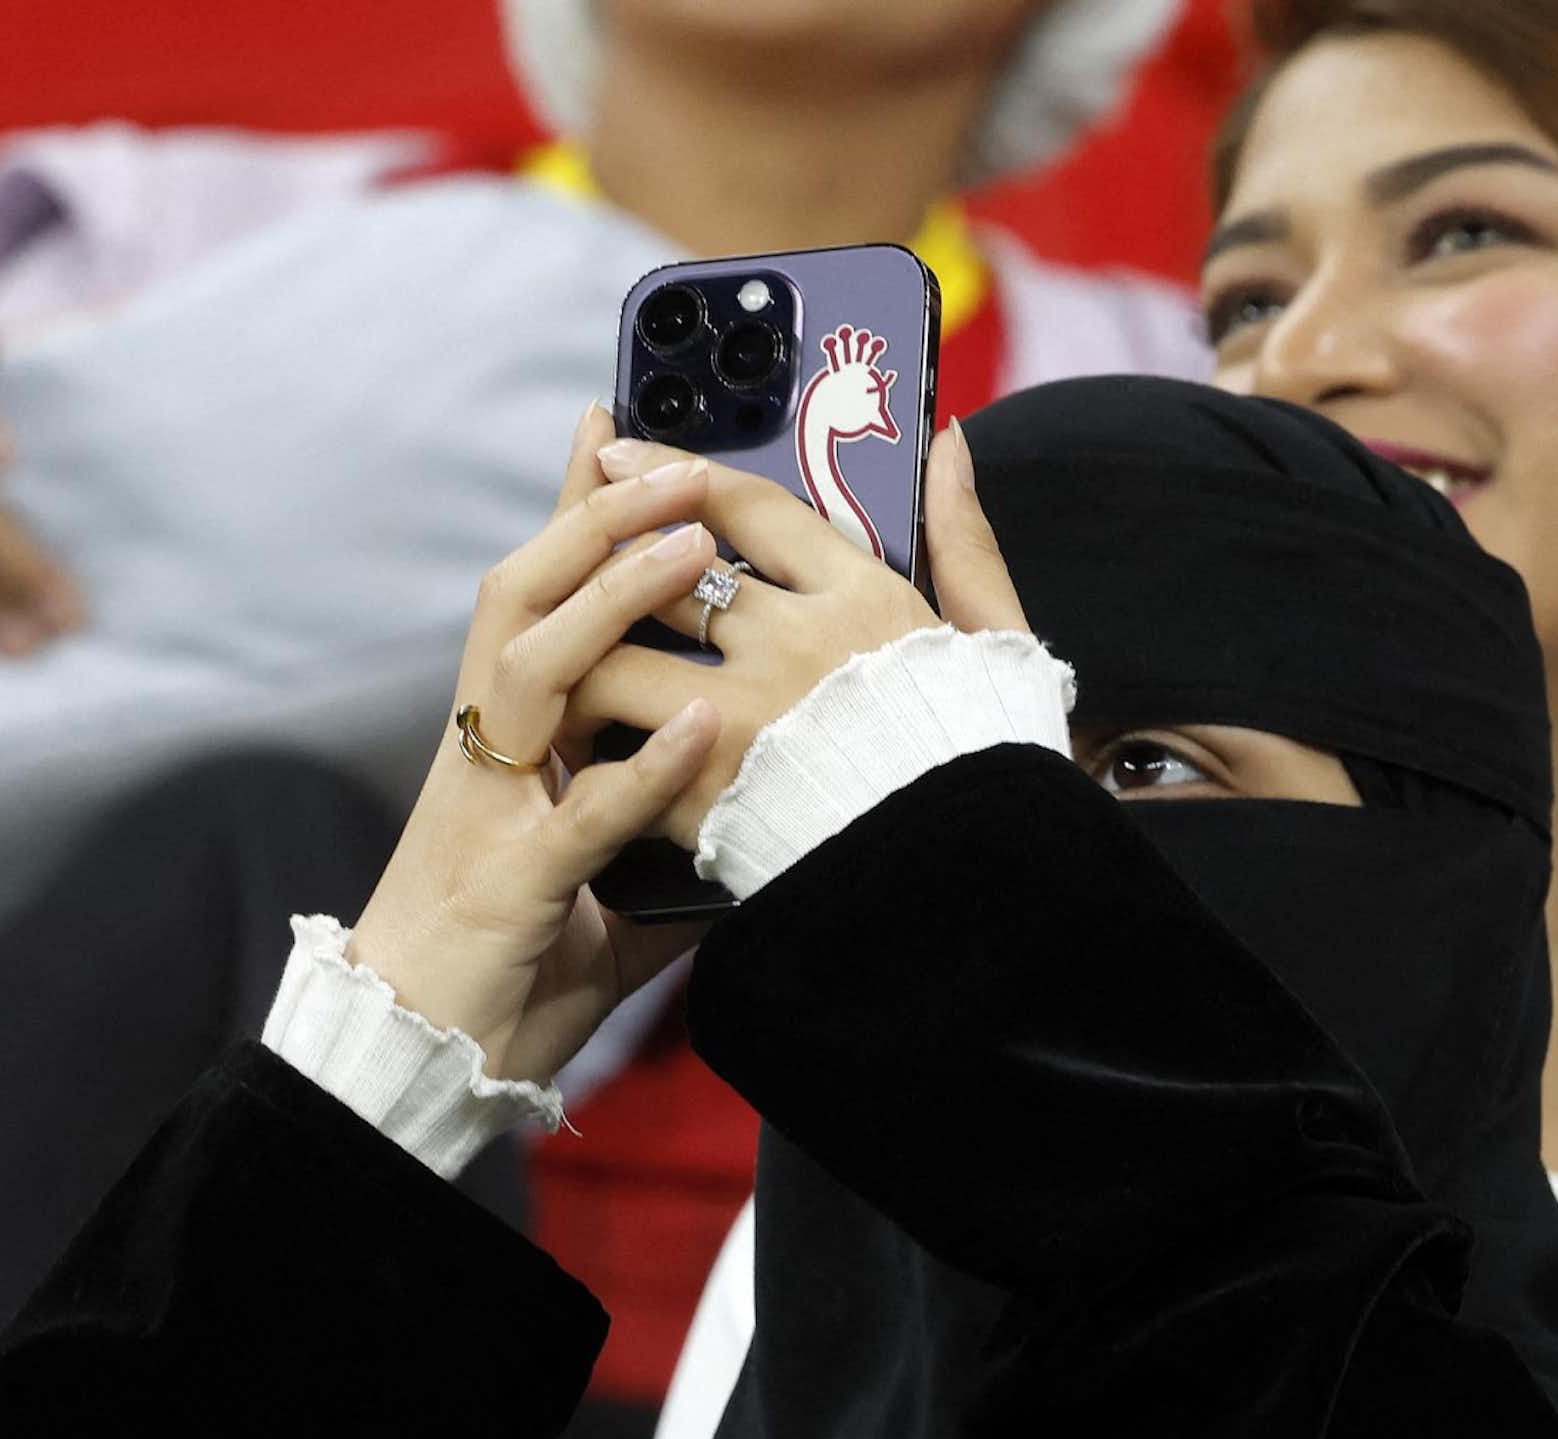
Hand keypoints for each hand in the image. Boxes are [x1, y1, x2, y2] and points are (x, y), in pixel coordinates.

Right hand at [344, 406, 728, 1084]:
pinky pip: (579, 815)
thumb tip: (743, 808)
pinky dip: (640, 770)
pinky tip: (697, 728)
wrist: (418, 1059)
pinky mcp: (513, 884)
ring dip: (614, 603)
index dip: (572, 508)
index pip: (540, 594)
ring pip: (536, 670)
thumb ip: (657, 829)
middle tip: (673, 457)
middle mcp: (490, 749)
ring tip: (691, 548)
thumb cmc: (508, 966)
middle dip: (596, 517)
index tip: (615, 425)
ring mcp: (494, 808)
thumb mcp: (595, 874)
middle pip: (525, 595)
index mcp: (509, 736)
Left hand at [563, 421, 1028, 847]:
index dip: (674, 471)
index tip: (617, 453)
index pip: (749, 508)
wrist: (969, 877)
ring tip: (566, 669)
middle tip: (572, 568)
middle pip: (662, 580)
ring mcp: (742, 723)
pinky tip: (582, 755)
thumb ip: (963, 539)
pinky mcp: (707, 799)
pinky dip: (598, 757)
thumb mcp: (992, 638)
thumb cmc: (984, 759)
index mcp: (860, 600)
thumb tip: (947, 442)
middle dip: (608, 569)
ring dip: (586, 663)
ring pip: (618, 665)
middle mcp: (792, 648)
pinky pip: (621, 764)